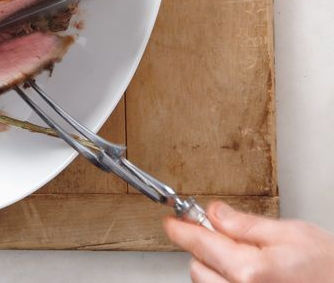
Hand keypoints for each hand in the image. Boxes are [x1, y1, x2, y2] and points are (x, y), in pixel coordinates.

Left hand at [164, 201, 333, 281]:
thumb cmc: (330, 268)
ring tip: (244, 259)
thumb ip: (246, 224)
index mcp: (250, 271)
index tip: (171, 223)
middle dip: (204, 248)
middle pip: (198, 268)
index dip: (182, 230)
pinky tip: (247, 276)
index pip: (200, 244)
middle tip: (221, 234)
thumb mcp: (291, 233)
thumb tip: (213, 213)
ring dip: (215, 270)